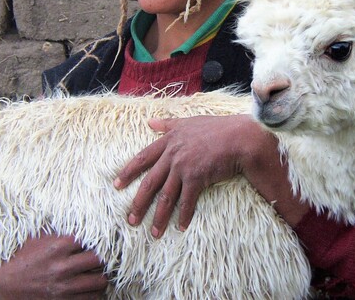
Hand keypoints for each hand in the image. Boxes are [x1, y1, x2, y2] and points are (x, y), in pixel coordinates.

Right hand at [0, 232, 107, 299]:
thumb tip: (81, 214)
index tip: (103, 237)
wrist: (5, 284)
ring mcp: (65, 287)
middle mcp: (64, 267)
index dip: (100, 237)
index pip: (93, 238)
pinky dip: (95, 293)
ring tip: (99, 271)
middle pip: (100, 260)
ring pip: (100, 281)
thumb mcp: (39, 236)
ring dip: (102, 275)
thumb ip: (61, 228)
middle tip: (104, 255)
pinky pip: (91, 299)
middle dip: (104, 256)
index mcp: (59, 247)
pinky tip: (91, 286)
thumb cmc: (24, 257)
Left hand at [114, 114, 309, 237]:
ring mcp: (183, 167)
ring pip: (166, 196)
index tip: (116, 184)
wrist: (238, 137)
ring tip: (153, 232)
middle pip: (150, 182)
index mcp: (169, 141)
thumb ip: (168, 124)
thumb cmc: (216, 128)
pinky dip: (184, 215)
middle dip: (138, 202)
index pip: (142, 158)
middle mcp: (172, 155)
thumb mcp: (188, 122)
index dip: (128, 172)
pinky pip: (187, 201)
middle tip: (130, 219)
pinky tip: (181, 227)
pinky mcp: (197, 178)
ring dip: (159, 216)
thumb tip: (150, 122)